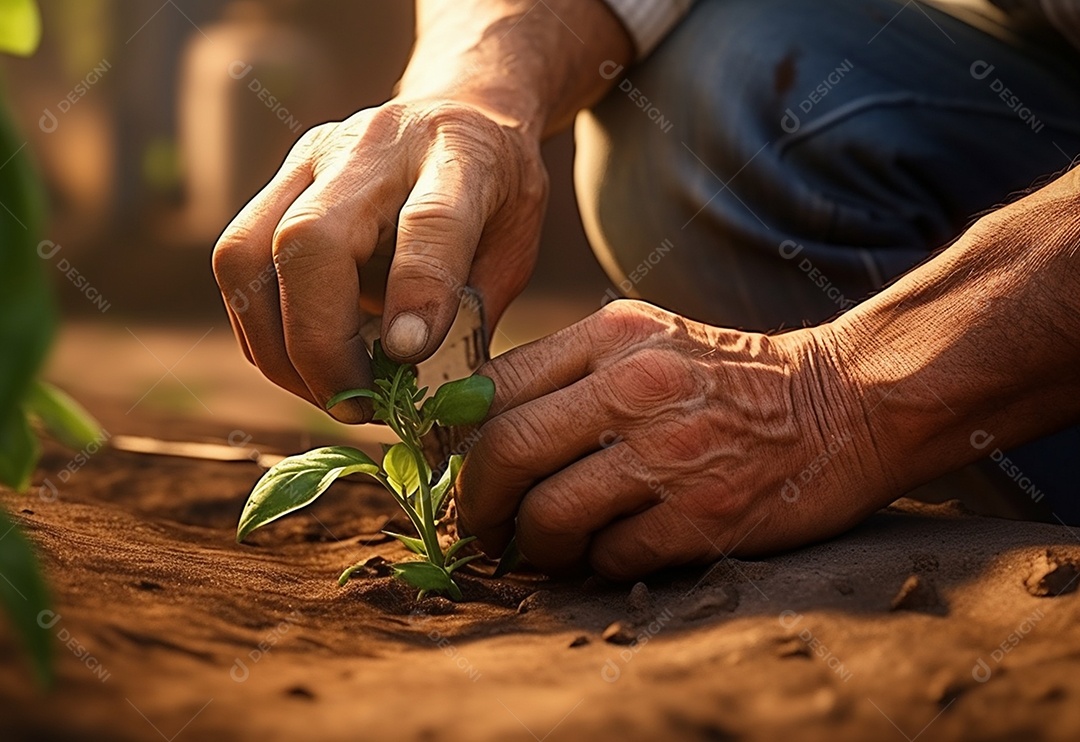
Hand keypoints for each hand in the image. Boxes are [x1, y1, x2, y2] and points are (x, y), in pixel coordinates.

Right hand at [212, 98, 547, 422]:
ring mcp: (311, 159)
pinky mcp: (276, 182)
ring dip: (277, 348)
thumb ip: (476, 312)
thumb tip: (429, 397)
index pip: (430, 222)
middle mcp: (374, 147)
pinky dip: (262, 331)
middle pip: (310, 238)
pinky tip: (304, 365)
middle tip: (355, 403)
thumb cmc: (495, 192)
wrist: (458, 112)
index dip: (417, 294)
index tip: (409, 359)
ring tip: (328, 394)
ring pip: (248, 256)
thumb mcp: (515, 245)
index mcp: (458, 156)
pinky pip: (236, 266)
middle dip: (320, 343)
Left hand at [457, 301, 896, 579]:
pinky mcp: (702, 517)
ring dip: (530, 546)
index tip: (459, 470)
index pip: (491, 388)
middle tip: (479, 525)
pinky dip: (592, 565)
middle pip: (506, 452)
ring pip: (548, 515)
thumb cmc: (726, 380)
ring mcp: (669, 454)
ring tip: (539, 548)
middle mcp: (634, 388)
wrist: (840, 406)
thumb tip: (478, 432)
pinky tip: (602, 554)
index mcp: (610, 337)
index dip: (457, 442)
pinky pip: (609, 556)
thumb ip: (566, 373)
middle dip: (475, 502)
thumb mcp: (645, 342)